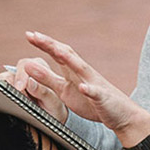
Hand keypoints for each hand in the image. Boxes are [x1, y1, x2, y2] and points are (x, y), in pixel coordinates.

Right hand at [0, 58, 67, 122]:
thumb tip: (29, 83)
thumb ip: (44, 92)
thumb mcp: (54, 102)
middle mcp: (25, 73)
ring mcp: (13, 82)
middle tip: (10, 96)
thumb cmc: (54, 107)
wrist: (51, 120)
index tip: (20, 88)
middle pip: (11, 72)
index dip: (22, 76)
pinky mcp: (4, 92)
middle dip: (9, 83)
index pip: (27, 64)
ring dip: (0, 89)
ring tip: (4, 101)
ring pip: (0, 80)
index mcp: (40, 68)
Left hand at [24, 31, 149, 145]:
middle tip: (34, 35)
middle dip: (51, 45)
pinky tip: (84, 88)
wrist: (122, 114)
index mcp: (74, 72)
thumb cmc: (92, 102)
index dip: (44, 44)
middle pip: (67, 55)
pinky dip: (90, 89)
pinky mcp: (102, 99)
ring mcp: (94, 85)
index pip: (59, 54)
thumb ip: (47, 79)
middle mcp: (84, 74)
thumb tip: (28, 66)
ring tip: (57, 51)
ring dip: (69, 60)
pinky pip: (96, 93)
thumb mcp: (64, 90)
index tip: (30, 35)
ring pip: (81, 70)